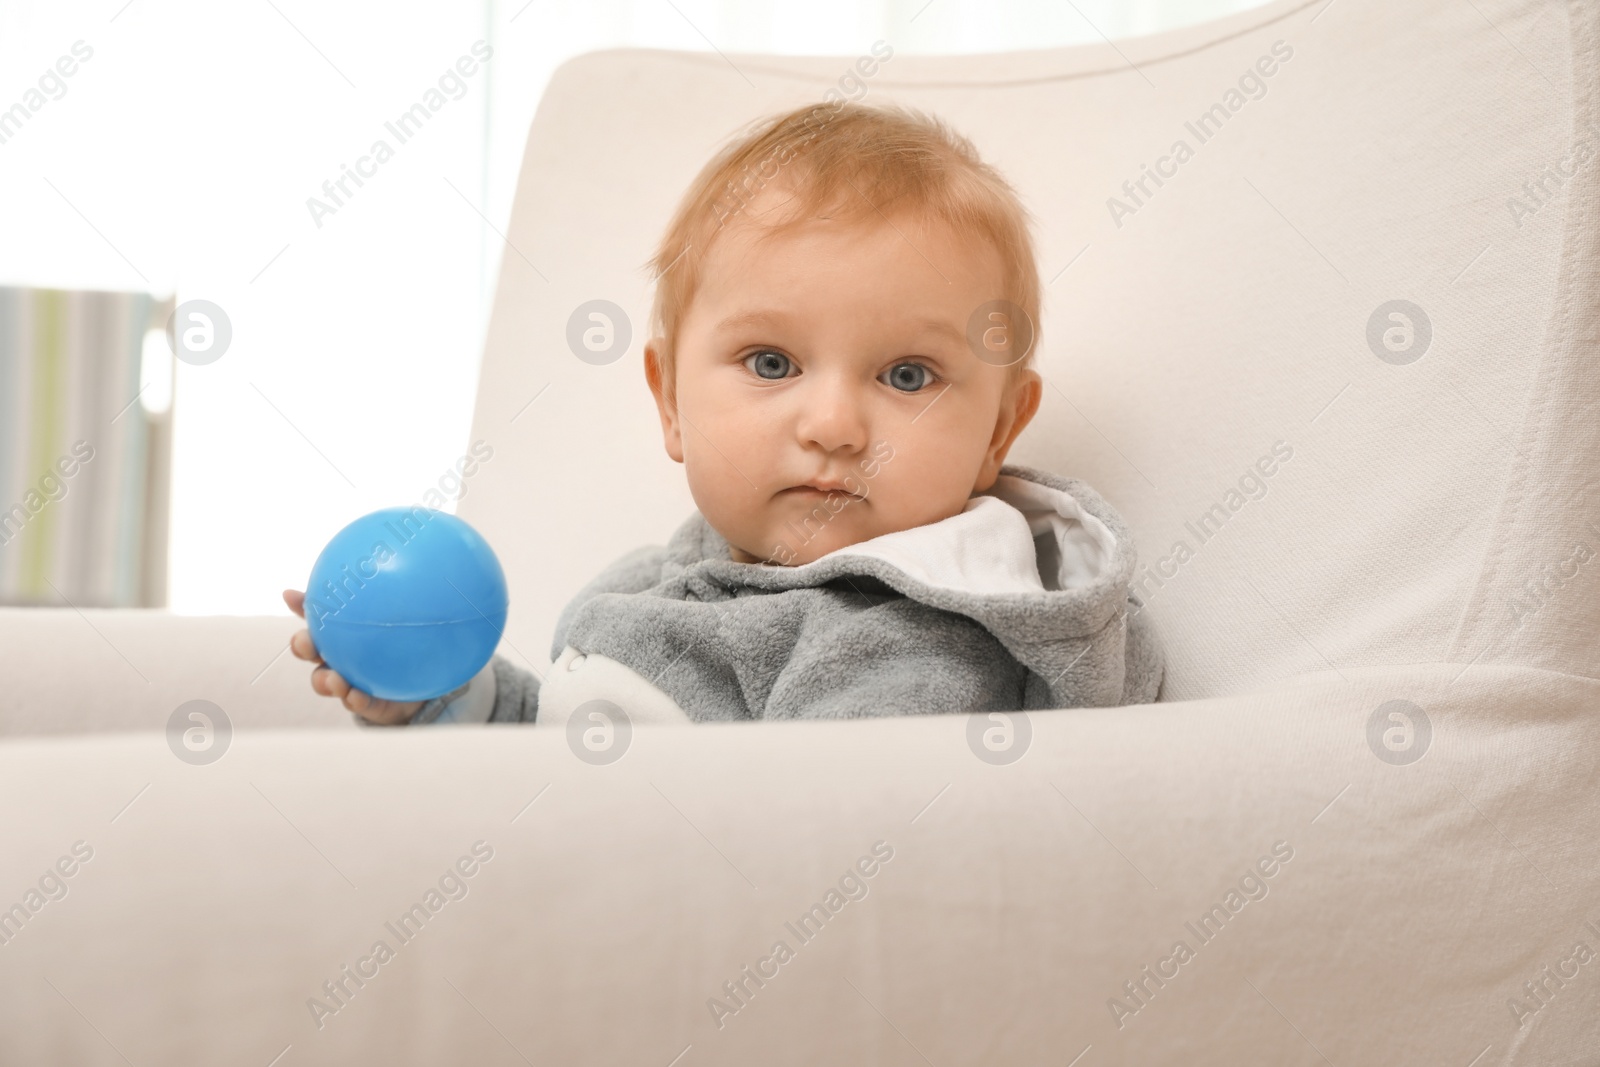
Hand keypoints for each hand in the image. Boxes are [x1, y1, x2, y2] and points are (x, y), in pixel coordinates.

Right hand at [282, 589, 423, 724]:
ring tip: (334, 678)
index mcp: (341, 635)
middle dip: (302, 646)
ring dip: (324, 679)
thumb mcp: (407, 617)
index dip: (300, 606)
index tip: (290, 594)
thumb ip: (402, 594)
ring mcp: (348, 681)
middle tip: (305, 641)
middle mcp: (337, 657)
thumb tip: (410, 551)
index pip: (317, 617)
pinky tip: (356, 695)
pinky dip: (353, 700)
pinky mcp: (365, 704)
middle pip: (309, 651)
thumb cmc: (408, 642)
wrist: (425, 681)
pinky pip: (356, 704)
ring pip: (324, 681)